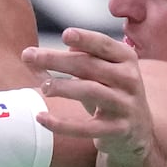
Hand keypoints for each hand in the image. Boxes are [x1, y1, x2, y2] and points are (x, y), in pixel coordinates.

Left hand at [23, 28, 152, 163]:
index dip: (85, 39)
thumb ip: (79, 58)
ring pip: (90, 91)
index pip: (104, 44)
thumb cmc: (110, 93)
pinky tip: (41, 118)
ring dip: (62, 87)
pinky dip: (61, 124)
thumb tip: (55, 48)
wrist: (137, 131)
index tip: (65, 34)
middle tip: (29, 55)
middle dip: (56, 60)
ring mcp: (124, 105)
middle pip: (90, 65)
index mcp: (126, 59)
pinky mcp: (117, 129)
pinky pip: (86, 127)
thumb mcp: (99, 72)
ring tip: (43, 87)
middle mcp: (129, 79)